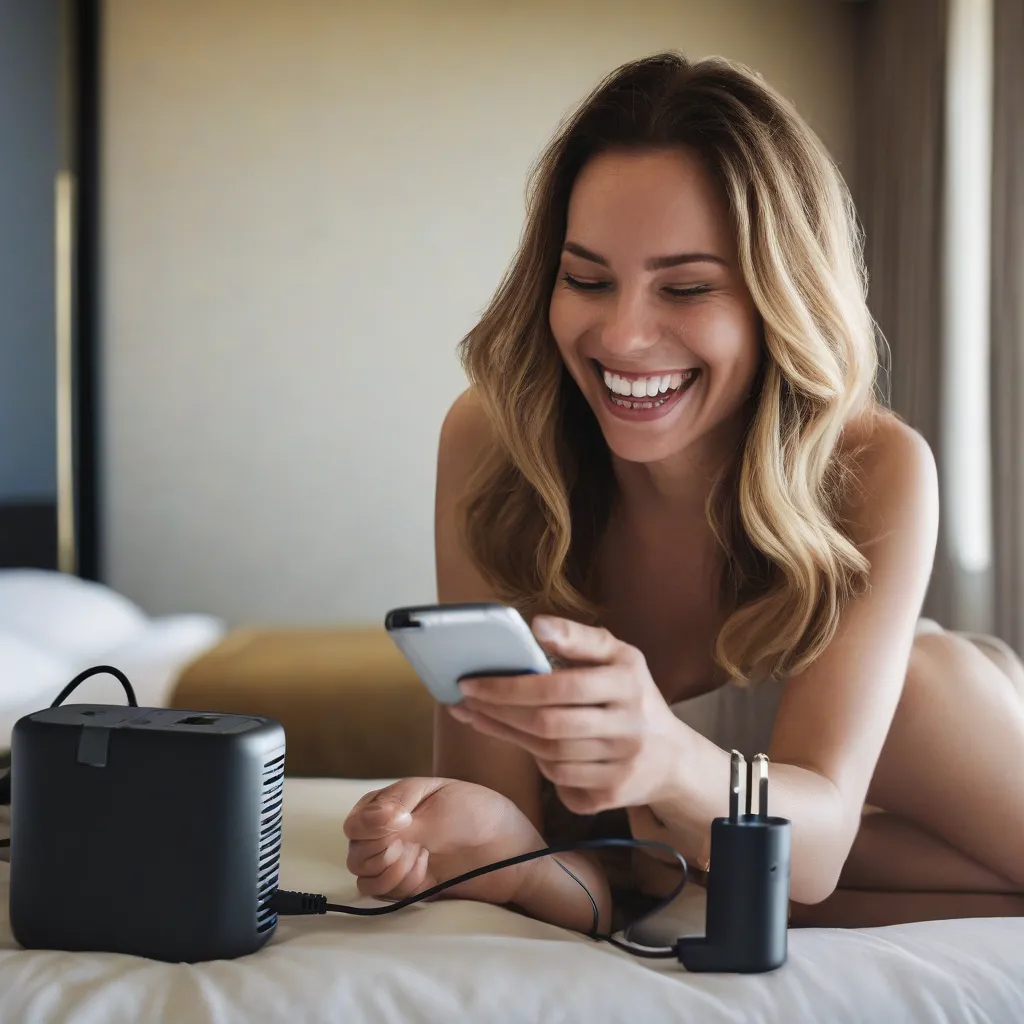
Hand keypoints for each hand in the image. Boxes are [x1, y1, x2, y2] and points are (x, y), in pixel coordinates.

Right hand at [343, 777, 545, 906]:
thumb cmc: (478, 814)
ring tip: (424, 857)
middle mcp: (386, 831)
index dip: (371, 826)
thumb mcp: (442, 804)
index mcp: (391, 802)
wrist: (508, 852)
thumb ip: (403, 816)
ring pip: (363, 874)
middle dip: (384, 851)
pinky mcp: (405, 885)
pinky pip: (380, 894)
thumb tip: (370, 821)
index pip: (356, 821)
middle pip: (356, 850)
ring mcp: (395, 859)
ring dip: (392, 869)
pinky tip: (425, 873)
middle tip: (417, 844)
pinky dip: (400, 885)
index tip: (402, 824)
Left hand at [450, 616, 685, 814]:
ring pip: (549, 756)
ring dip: (508, 735)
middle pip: (548, 725)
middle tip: (466, 700)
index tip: (472, 681)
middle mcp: (630, 725)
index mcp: (629, 681)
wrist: (671, 757)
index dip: (510, 687)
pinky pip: (560, 782)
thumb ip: (578, 638)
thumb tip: (537, 626)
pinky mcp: (613, 794)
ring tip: (480, 717)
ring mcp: (623, 764)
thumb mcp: (617, 655)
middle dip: (499, 712)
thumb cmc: (632, 693)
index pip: (560, 686)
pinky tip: (522, 744)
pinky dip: (537, 763)